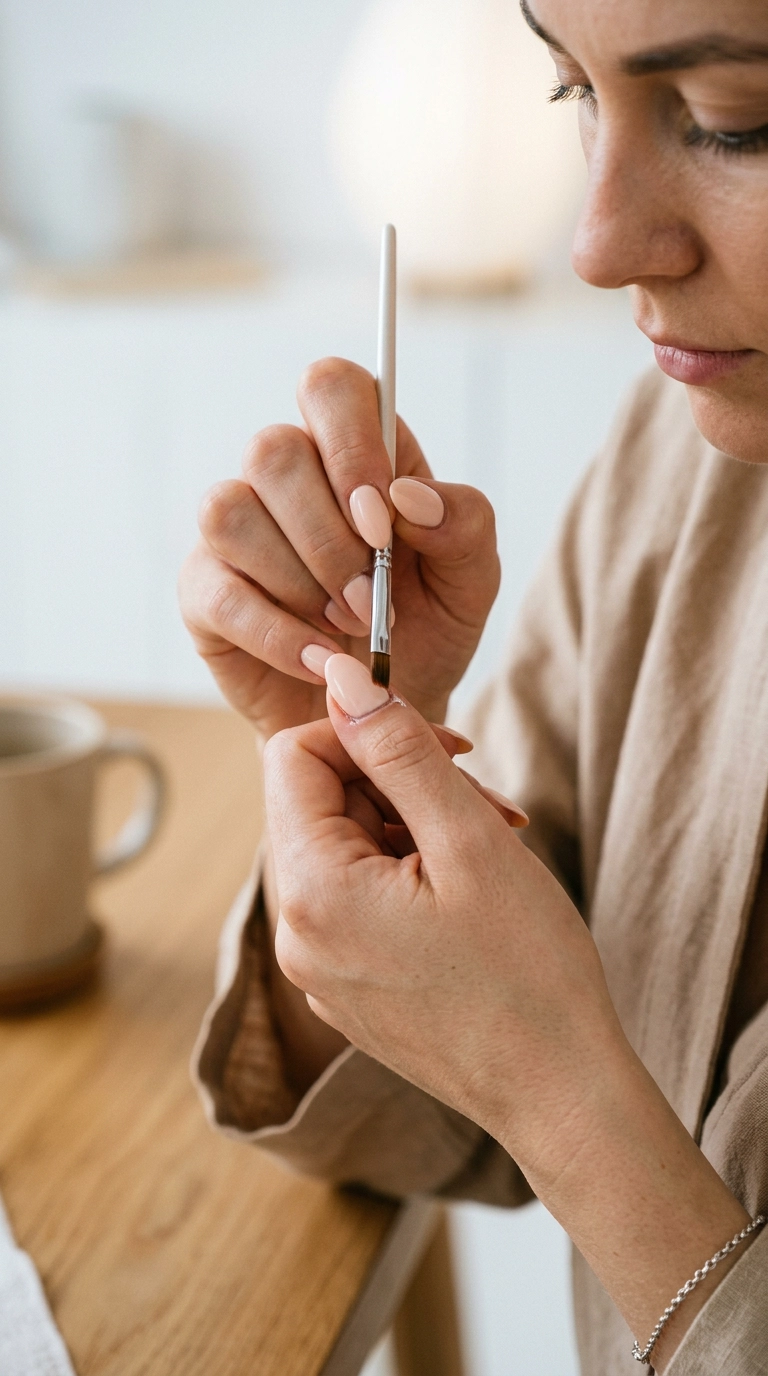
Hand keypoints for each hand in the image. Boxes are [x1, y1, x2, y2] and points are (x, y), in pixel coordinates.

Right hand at [178, 358, 499, 740]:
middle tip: (371, 600)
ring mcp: (237, 532)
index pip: (330, 387)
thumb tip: (407, 496)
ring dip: (298, 579)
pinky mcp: (205, 592)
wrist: (385, 710)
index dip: (352, 447)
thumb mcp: (471, 578)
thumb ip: (462, 522)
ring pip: (231, 511)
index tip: (383, 522)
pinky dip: (277, 634)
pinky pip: (219, 592)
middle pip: (273, 451)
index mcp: (355, 452)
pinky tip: (319, 660)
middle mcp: (287, 478)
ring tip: (345, 627)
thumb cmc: (427, 629)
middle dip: (330, 538)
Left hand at [265, 653, 751, 1370]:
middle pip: (319, 803)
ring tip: (490, 847)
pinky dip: (407, 875)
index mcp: (311, 889)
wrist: (559, 1094)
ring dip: (412, 827)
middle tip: (482, 800)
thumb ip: (399, 749)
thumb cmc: (526, 972)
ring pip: (344, 848)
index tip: (440, 745)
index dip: (363, 731)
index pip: (292, 756)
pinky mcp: (345, 987)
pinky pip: (355, 898)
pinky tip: (470, 892)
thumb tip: (343, 677)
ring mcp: (316, 966)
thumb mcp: (466, 839)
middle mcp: (294, 932)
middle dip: (398, 783)